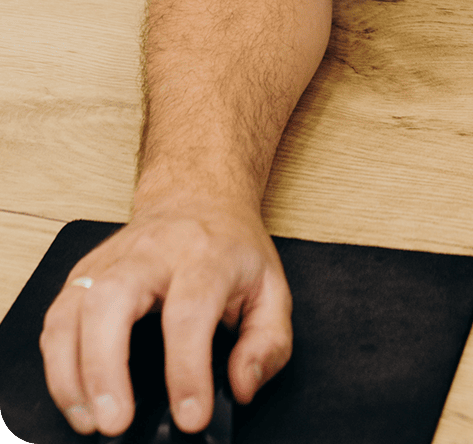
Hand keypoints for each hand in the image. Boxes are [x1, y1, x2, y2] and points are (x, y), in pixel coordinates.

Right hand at [39, 198, 292, 435]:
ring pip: (73, 308)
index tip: (191, 417)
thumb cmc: (231, 248)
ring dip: (71, 373)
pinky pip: (55, 318)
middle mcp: (152, 253)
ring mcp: (110, 260)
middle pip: (113, 300)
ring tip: (91, 420)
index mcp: (206, 255)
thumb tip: (241, 386)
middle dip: (107, 368)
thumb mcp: (271, 289)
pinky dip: (57, 364)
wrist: (199, 196)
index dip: (187, 370)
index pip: (190, 312)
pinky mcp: (83, 273)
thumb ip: (268, 343)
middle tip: (116, 422)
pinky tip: (75, 396)